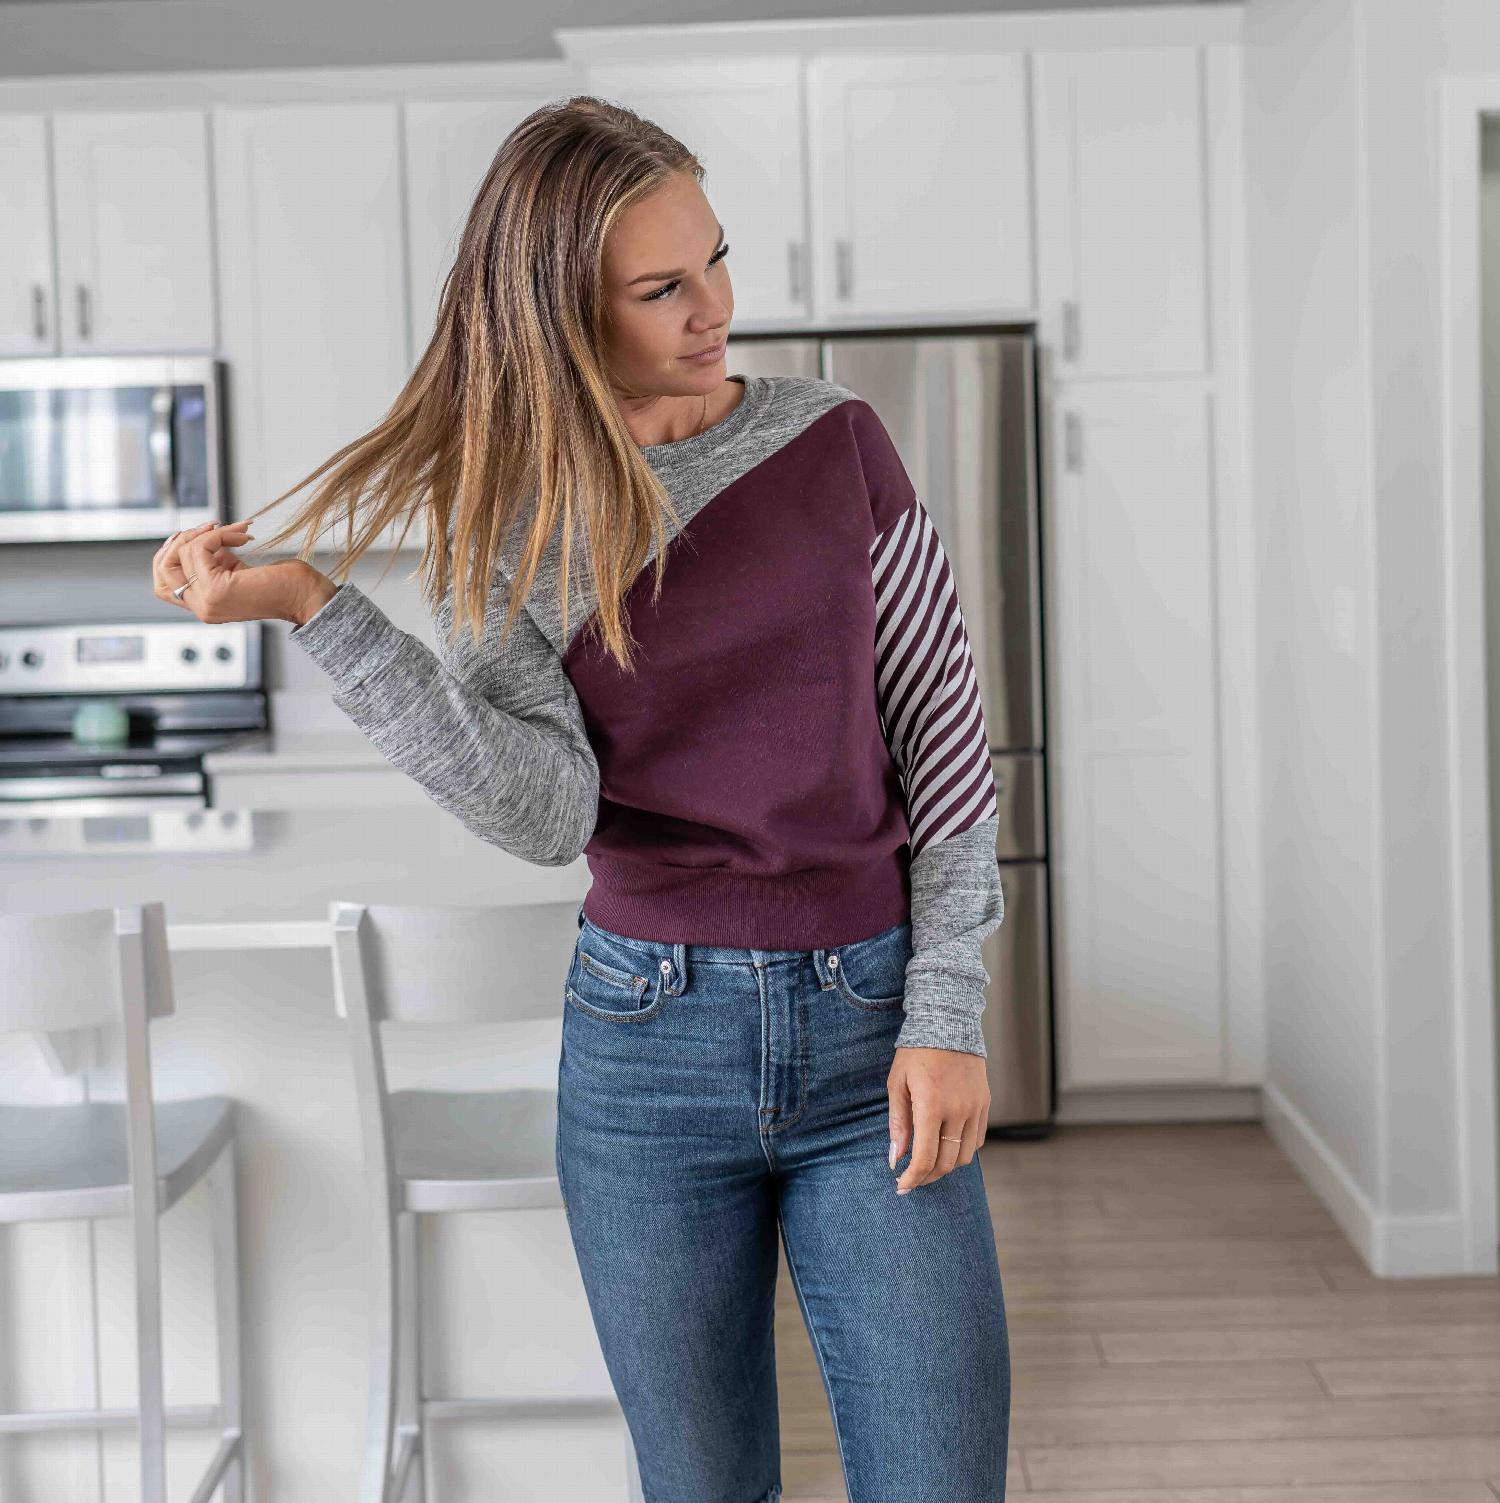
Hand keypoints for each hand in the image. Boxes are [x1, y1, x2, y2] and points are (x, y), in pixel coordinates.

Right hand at [151, 522, 335, 625]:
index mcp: (205, 604)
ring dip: (212, 531)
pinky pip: (201, 548)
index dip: (171, 553)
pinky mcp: (218, 590)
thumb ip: (213, 561)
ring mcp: (208, 602)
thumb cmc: (283, 583)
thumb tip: (198, 538)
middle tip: (213, 527)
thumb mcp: (237, 569)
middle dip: (183, 539)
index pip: (163, 582)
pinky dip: (220, 533)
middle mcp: (202, 608)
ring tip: (239, 532)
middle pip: (164, 568)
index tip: (198, 534)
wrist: (308, 597)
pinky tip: (243, 536)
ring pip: (185, 551)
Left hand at [887, 1047, 988, 1193]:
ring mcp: (975, 1108)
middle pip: (946, 1163)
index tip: (902, 1186)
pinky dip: (961, 1151)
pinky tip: (945, 1146)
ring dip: (946, 1167)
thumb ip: (898, 1124)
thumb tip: (895, 1158)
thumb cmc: (916, 1053)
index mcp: (932, 1105)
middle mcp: (958, 1110)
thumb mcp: (897, 1084)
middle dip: (927, 1177)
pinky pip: (977, 1141)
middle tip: (912, 1179)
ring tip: (928, 1164)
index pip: (925, 1157)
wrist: (948, 1023)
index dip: (913, 1178)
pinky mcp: (985, 1104)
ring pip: (964, 1157)